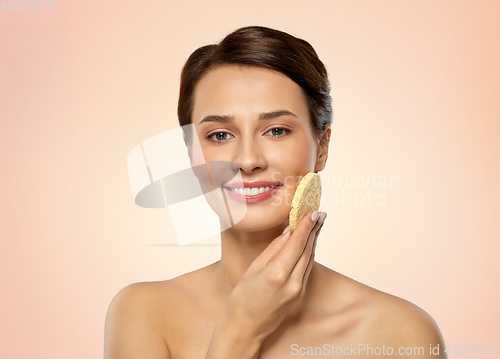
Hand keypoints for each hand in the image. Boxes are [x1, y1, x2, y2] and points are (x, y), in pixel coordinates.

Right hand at [222, 210, 326, 341]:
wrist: (245, 327)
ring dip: (314, 240)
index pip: (297, 243)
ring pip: (310, 259)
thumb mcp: (254, 268)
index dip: (306, 226)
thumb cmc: (242, 297)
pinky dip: (309, 253)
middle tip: (319, 213)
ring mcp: (298, 290)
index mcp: (277, 273)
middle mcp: (292, 282)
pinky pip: (307, 268)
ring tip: (317, 223)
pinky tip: (309, 243)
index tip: (313, 211)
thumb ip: (274, 249)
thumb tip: (289, 232)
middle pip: (307, 250)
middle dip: (314, 230)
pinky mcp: (300, 295)